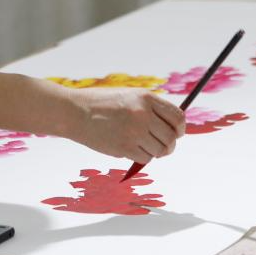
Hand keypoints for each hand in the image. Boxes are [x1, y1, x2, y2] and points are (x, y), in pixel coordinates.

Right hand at [69, 88, 186, 164]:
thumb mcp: (128, 96)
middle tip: (162, 146)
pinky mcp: (124, 147)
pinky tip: (132, 149)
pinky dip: (142, 157)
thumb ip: (149, 108)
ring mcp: (134, 131)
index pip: (177, 117)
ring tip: (144, 147)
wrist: (75, 111)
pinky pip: (145, 158)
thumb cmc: (101, 104)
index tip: (177, 133)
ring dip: (155, 152)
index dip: (180, 128)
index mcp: (146, 97)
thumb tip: (171, 127)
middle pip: (171, 137)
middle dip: (169, 144)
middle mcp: (143, 113)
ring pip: (160, 150)